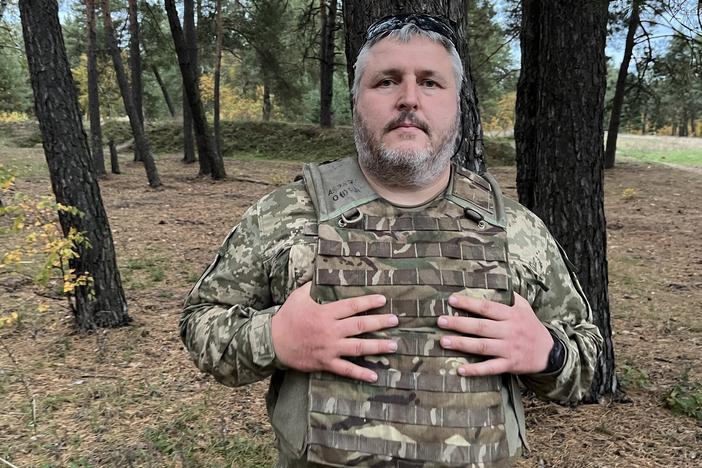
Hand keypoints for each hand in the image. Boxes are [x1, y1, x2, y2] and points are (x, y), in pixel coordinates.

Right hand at [271, 282, 397, 382]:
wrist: (273, 342)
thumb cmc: (287, 317)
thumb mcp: (298, 296)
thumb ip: (312, 285)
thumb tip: (320, 270)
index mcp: (325, 313)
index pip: (352, 306)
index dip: (368, 303)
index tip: (383, 300)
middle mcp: (330, 331)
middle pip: (360, 326)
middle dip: (379, 323)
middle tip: (395, 320)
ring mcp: (329, 348)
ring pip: (357, 348)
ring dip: (377, 347)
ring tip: (393, 346)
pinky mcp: (325, 363)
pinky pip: (345, 370)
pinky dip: (360, 373)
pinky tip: (374, 375)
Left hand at [437, 293, 553, 375]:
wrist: (550, 353)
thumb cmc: (532, 327)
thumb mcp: (525, 308)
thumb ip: (510, 297)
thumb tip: (497, 281)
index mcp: (511, 315)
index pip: (487, 307)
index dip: (469, 303)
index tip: (451, 300)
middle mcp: (509, 331)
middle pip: (481, 326)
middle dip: (459, 323)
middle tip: (440, 321)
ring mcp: (509, 349)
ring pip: (482, 346)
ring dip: (462, 344)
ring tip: (443, 341)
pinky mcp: (509, 365)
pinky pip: (490, 368)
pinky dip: (475, 370)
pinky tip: (460, 369)